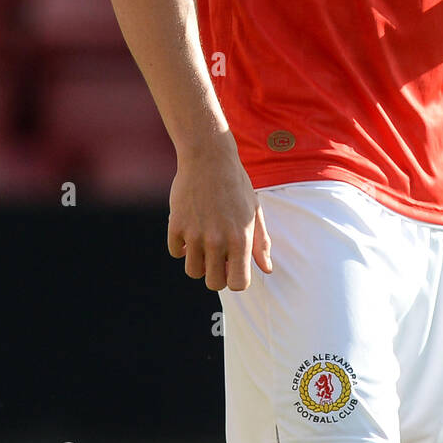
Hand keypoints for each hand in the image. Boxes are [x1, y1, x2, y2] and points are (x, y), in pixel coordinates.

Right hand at [166, 130, 272, 291]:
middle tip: (219, 257)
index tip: (234, 266)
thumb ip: (261, 243)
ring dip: (199, 262)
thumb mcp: (255, 212)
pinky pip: (175, 252)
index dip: (236, 279)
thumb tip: (267, 270)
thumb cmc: (236, 185)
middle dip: (217, 275)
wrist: (209, 158)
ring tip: (204, 243)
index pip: (238, 284)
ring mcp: (195, 233)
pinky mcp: (176, 225)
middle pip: (213, 283)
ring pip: (193, 271)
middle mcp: (218, 240)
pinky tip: (190, 231)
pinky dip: (182, 247)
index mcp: (241, 239)